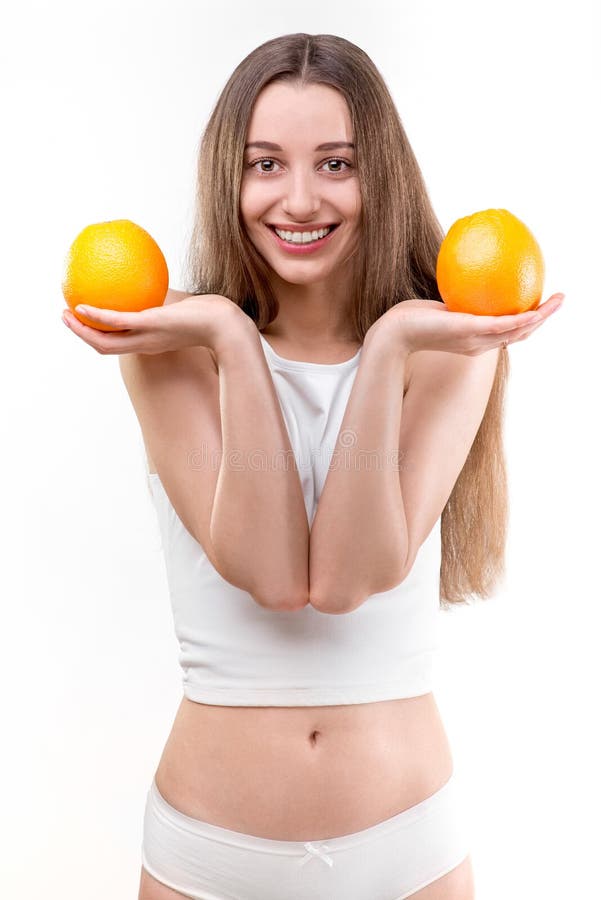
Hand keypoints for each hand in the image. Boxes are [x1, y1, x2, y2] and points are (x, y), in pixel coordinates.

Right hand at [61, 293, 249, 355]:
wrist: (227, 326)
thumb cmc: (210, 314)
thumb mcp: (184, 305)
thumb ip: (167, 297)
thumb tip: (154, 278)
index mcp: (150, 340)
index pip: (119, 343)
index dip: (98, 335)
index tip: (85, 321)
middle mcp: (145, 343)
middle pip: (105, 346)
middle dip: (82, 334)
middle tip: (65, 317)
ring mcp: (147, 336)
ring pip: (105, 341)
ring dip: (81, 330)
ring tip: (65, 315)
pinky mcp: (151, 325)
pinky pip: (118, 323)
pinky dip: (98, 317)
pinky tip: (82, 307)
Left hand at [365, 293, 564, 355]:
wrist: (393, 333)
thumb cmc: (412, 319)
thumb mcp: (440, 307)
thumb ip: (455, 297)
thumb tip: (464, 273)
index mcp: (475, 340)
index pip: (508, 335)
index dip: (528, 322)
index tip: (539, 306)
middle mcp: (478, 345)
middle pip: (519, 335)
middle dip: (543, 319)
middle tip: (558, 300)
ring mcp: (474, 340)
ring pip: (517, 332)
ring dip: (541, 318)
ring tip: (556, 302)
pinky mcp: (467, 331)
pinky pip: (500, 325)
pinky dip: (520, 319)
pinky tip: (534, 308)